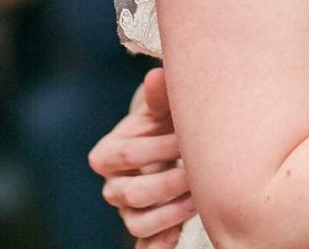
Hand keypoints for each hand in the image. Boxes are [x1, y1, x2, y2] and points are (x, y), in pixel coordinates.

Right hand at [89, 68, 194, 247]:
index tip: (186, 140)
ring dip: (171, 214)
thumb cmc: (166, 122)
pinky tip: (175, 238)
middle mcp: (113, 186)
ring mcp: (127, 211)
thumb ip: (159, 97)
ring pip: (138, 223)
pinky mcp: (145, 228)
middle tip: (199, 173)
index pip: (127, 156)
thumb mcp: (161, 108)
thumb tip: (156, 76)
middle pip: (131, 193)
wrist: (169, 142)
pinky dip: (157, 246)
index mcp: (108, 154)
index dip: (157, 149)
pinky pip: (144, 246)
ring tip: (200, 200)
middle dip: (168, 183)